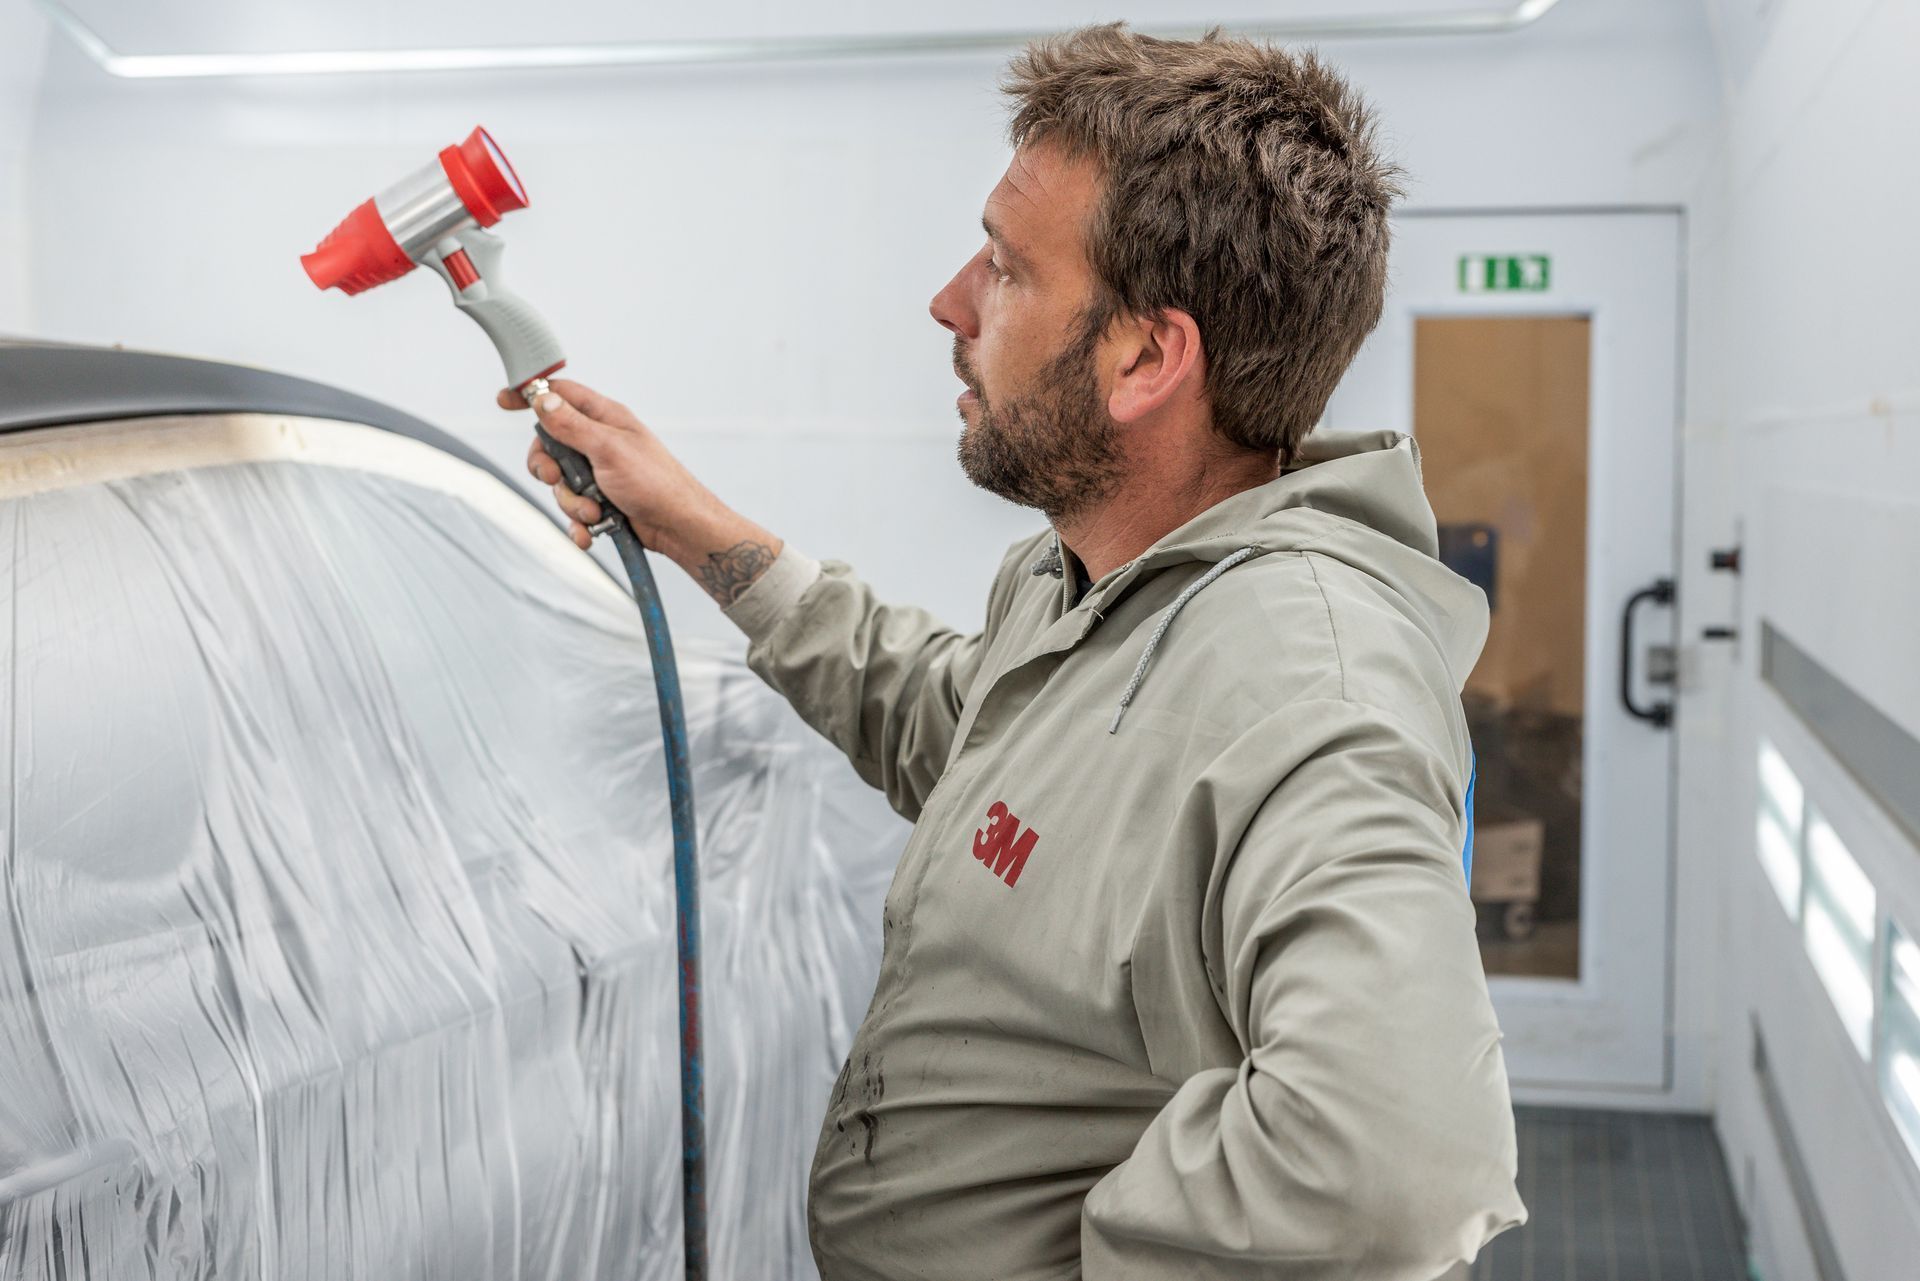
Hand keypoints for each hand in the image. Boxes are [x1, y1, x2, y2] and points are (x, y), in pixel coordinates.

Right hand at [499, 379, 710, 554]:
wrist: (678, 526)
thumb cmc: (656, 482)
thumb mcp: (608, 448)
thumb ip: (571, 426)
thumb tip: (542, 400)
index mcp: (604, 418)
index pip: (560, 396)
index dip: (531, 396)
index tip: (504, 401)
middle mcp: (599, 442)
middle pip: (549, 446)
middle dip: (548, 468)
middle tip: (559, 478)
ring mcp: (599, 472)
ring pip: (560, 484)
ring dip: (572, 502)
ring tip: (595, 510)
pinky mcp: (601, 500)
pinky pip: (574, 510)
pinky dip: (579, 524)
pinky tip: (591, 532)